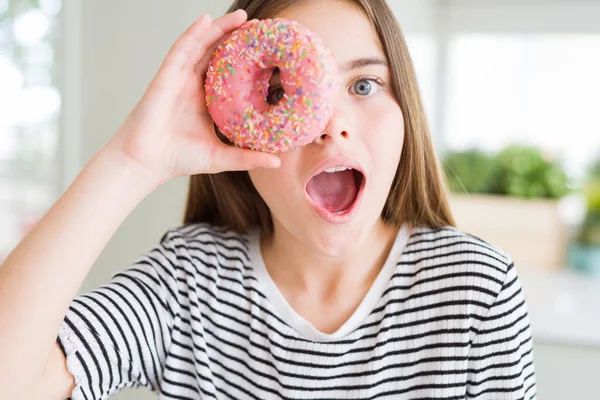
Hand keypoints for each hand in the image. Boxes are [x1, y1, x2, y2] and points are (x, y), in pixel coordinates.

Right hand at [105, 9, 279, 183]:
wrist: (146, 161)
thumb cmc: (178, 159)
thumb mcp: (222, 158)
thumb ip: (248, 157)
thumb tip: (278, 162)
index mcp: (206, 102)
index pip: (228, 75)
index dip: (245, 62)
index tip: (266, 54)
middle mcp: (194, 86)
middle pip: (217, 55)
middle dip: (236, 39)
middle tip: (259, 28)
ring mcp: (179, 79)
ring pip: (202, 46)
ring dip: (219, 29)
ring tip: (241, 17)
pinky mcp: (166, 76)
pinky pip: (181, 49)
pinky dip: (193, 33)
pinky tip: (206, 20)